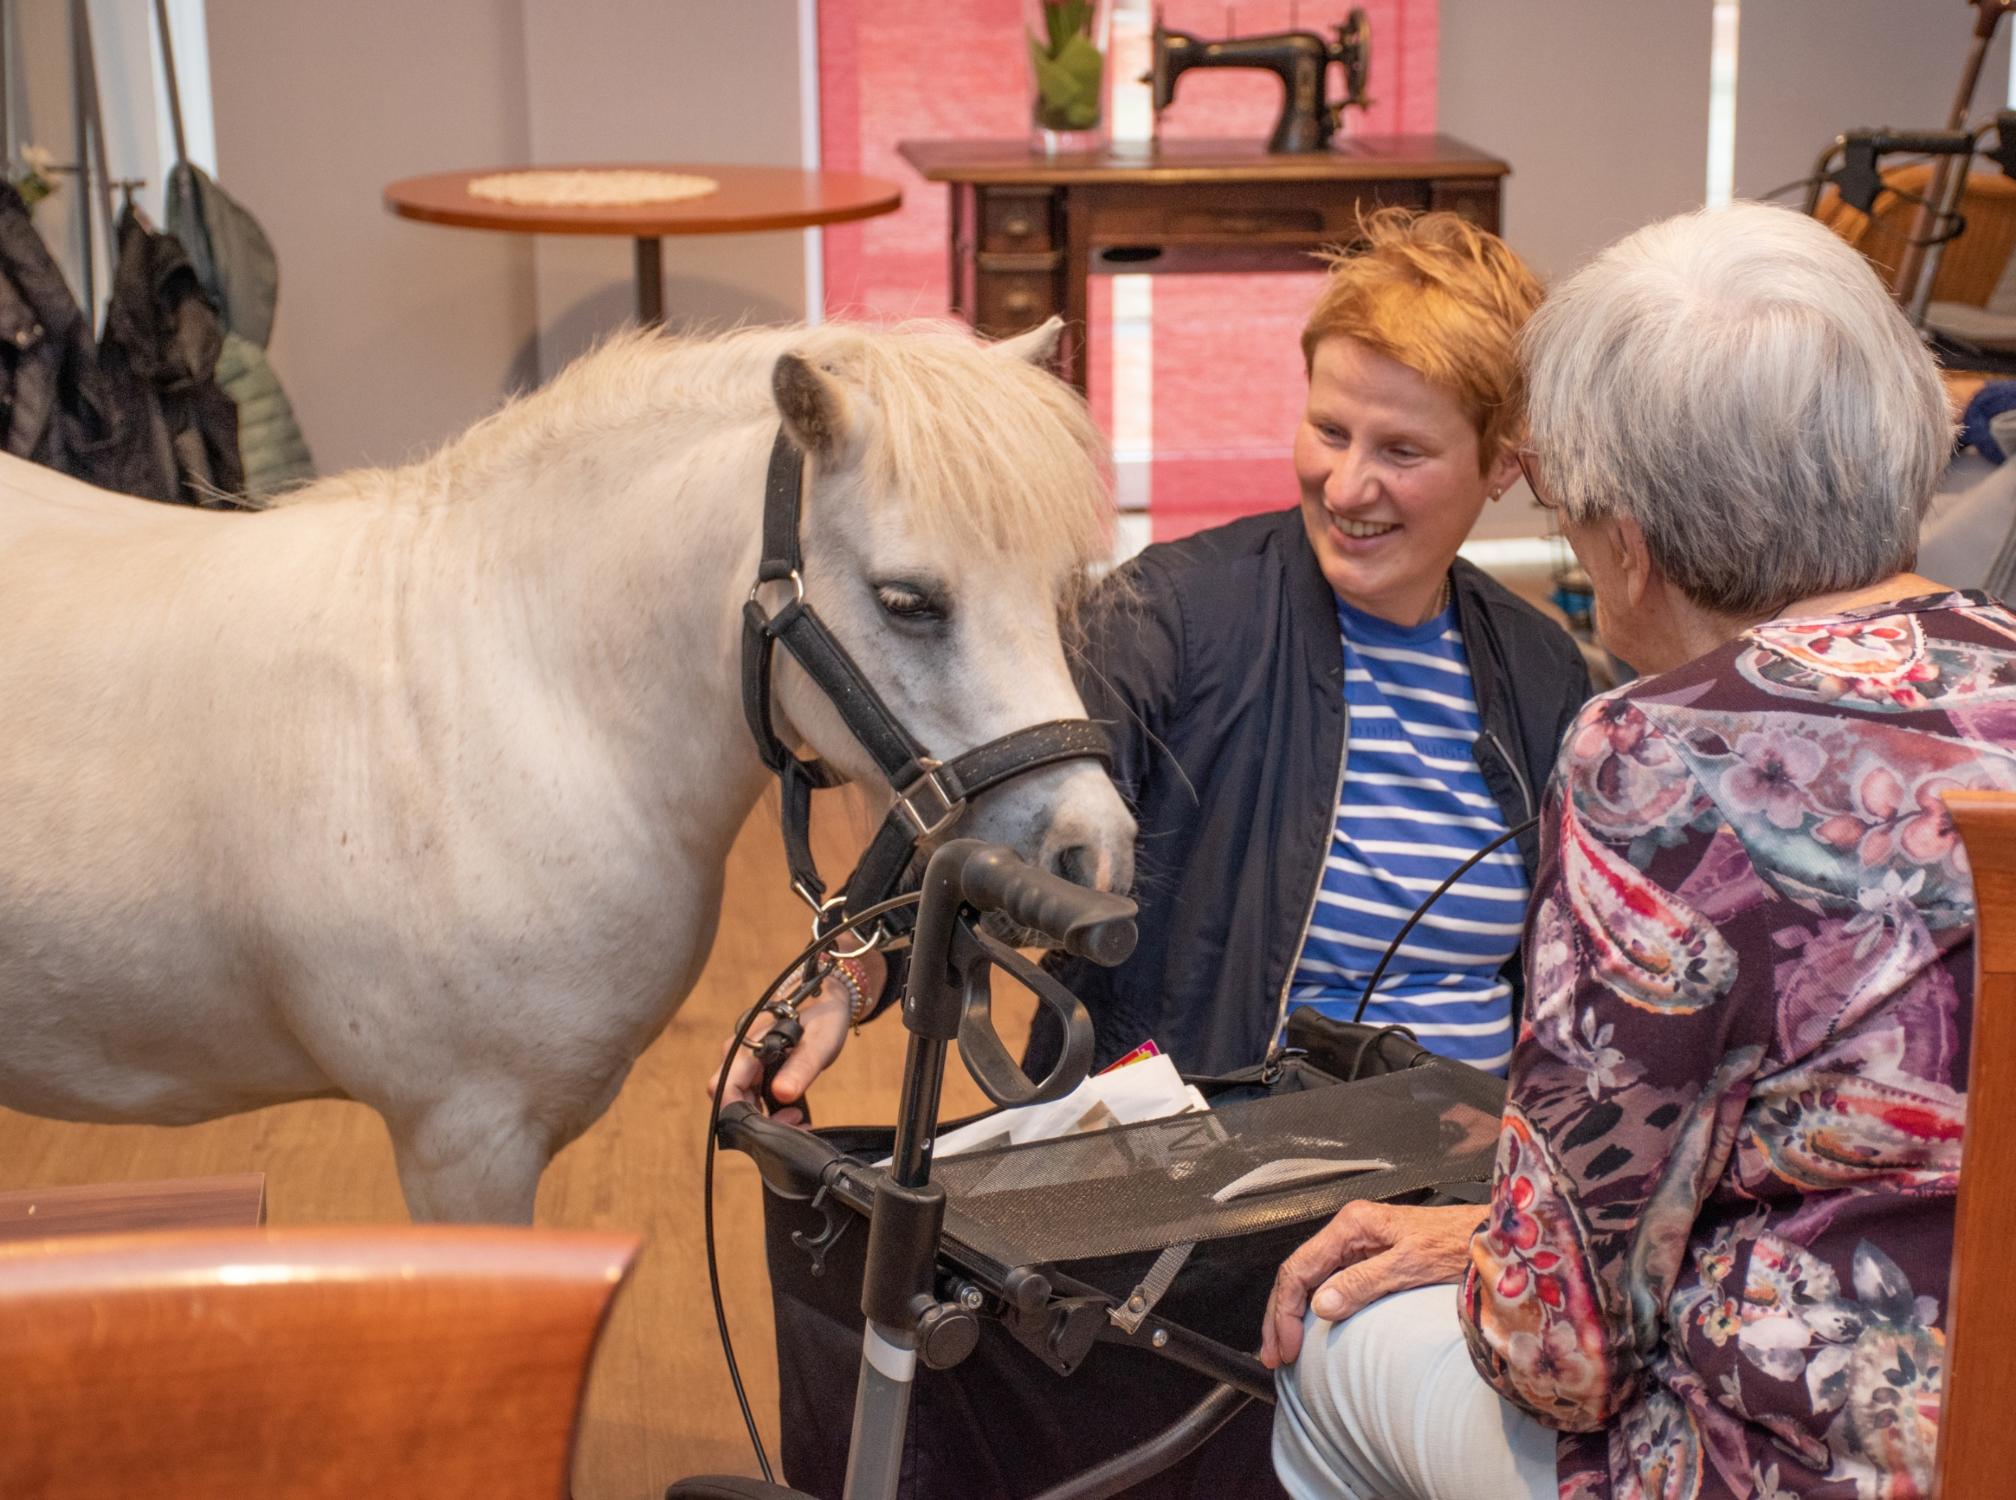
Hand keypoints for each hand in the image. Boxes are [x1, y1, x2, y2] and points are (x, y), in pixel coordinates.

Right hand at [707, 951, 885, 1126]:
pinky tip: (793, 1116)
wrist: (827, 1003)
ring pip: (740, 1101)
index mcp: (748, 1044)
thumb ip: (801, 1068)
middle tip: (795, 1123)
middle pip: (730, 1099)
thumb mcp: (820, 1043)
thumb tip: (781, 1094)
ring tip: (799, 1120)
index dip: (741, 1114)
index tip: (772, 1129)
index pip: (724, 1088)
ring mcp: (745, 1062)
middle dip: (757, 1121)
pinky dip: (769, 1112)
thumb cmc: (823, 1018)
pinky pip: (751, 1097)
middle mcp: (739, 1054)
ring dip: (764, 1119)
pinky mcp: (753, 1070)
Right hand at [1259, 1201, 1484, 1369]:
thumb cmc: (1457, 1244)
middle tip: (1274, 1356)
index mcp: (1351, 1225)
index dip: (1285, 1311)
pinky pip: (1328, 1282)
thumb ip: (1364, 1283)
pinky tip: (1310, 1328)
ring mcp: (1358, 1244)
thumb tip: (1320, 1306)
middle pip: (1297, 1274)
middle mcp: (1349, 1231)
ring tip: (1284, 1348)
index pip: (1299, 1268)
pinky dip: (1312, 1309)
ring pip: (1309, 1279)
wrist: (1489, 1237)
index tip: (1285, 1347)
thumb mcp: (1411, 1265)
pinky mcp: (1369, 1258)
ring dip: (1292, 1314)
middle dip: (1280, 1316)